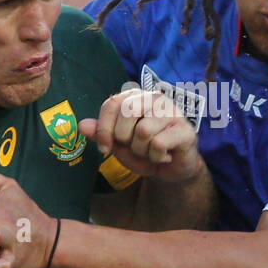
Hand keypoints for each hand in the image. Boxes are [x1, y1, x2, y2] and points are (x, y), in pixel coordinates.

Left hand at [80, 89, 204, 182]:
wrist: (171, 170)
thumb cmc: (144, 152)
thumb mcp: (118, 145)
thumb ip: (101, 133)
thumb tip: (82, 125)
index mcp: (135, 97)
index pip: (111, 103)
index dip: (103, 128)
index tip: (104, 147)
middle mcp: (155, 98)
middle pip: (127, 112)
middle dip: (124, 139)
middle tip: (135, 147)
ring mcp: (172, 112)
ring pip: (143, 131)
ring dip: (142, 150)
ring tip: (151, 151)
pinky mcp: (185, 129)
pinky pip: (158, 144)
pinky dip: (156, 157)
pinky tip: (165, 155)